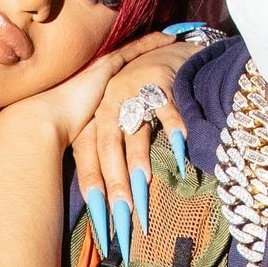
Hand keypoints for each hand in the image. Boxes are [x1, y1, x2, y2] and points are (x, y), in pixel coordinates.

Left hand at [71, 38, 197, 257]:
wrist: (163, 49)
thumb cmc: (140, 94)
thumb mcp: (122, 121)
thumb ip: (118, 155)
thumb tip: (115, 201)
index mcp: (95, 116)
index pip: (87, 155)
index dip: (91, 185)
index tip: (97, 217)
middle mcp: (110, 103)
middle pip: (108, 147)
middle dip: (114, 181)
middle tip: (122, 212)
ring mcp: (134, 91)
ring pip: (133, 131)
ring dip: (137, 159)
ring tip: (142, 186)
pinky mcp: (160, 81)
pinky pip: (166, 110)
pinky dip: (173, 129)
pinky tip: (180, 151)